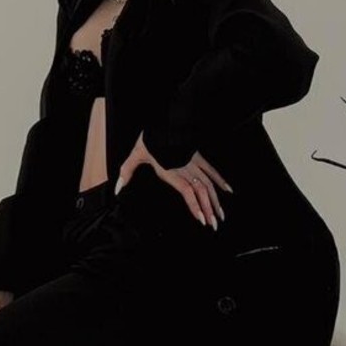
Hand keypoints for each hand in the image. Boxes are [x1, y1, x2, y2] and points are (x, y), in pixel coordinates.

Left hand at [115, 132, 232, 228]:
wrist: (164, 120)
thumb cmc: (150, 139)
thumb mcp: (136, 155)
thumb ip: (127, 172)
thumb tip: (117, 188)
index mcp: (171, 171)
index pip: (187, 191)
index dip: (196, 206)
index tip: (202, 220)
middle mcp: (185, 169)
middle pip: (201, 192)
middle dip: (209, 210)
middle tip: (214, 225)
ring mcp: (194, 163)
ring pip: (209, 184)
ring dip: (216, 201)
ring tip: (220, 216)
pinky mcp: (198, 157)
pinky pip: (212, 171)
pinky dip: (221, 181)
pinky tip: (228, 191)